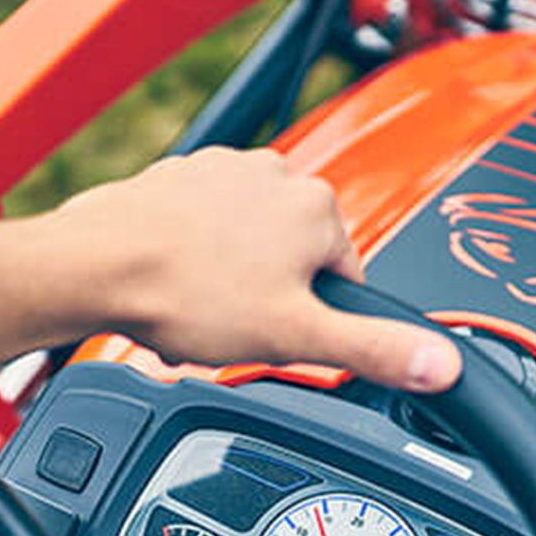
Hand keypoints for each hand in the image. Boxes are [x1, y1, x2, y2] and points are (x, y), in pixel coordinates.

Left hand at [57, 148, 461, 391]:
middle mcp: (273, 175)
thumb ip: (373, 349)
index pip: (343, 277)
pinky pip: (198, 230)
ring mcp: (220, 172)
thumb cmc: (185, 293)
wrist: (94, 266)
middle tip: (232, 329)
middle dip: (266, 301)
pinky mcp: (175, 180)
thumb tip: (441, 364)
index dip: (312, 320)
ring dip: (226, 283)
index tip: (279, 337)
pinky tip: (169, 290)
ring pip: (243, 246)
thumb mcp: (295, 338)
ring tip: (196, 311)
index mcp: (317, 207)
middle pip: (291, 260)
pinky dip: (188, 261)